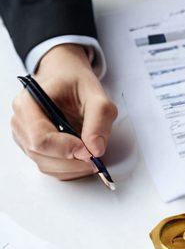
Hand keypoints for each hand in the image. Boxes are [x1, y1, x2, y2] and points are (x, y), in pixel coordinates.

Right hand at [10, 44, 116, 179]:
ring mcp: (25, 137)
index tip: (89, 150)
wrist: (66, 78)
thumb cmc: (76, 84)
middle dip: (73, 161)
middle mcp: (21, 122)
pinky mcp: (35, 148)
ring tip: (92, 155)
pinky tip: (82, 157)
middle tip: (96, 156)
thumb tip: (95, 149)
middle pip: (42, 156)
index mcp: (28, 103)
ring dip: (73, 167)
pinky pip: (51, 168)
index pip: (40, 139)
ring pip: (47, 166)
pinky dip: (70, 169)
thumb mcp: (96, 96)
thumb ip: (99, 120)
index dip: (66, 150)